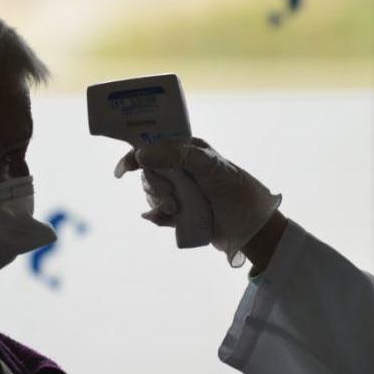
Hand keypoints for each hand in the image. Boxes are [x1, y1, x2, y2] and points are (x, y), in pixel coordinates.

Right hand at [114, 138, 281, 266]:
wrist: (250, 226)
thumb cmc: (234, 189)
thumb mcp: (207, 166)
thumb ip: (175, 156)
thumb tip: (141, 154)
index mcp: (187, 150)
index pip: (154, 147)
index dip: (136, 156)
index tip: (124, 170)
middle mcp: (182, 168)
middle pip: (150, 173)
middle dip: (155, 187)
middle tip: (170, 198)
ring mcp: (181, 191)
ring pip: (152, 195)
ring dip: (160, 203)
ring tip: (177, 211)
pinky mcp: (182, 212)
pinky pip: (158, 214)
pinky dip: (158, 217)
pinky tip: (164, 220)